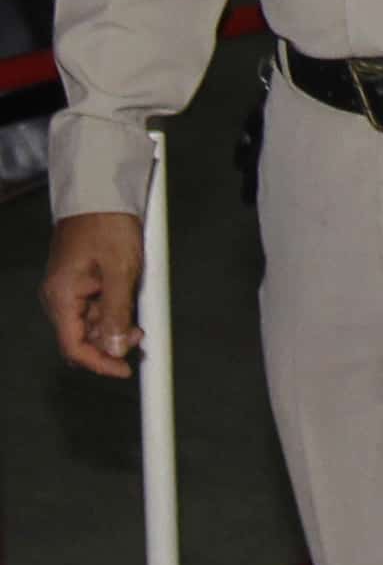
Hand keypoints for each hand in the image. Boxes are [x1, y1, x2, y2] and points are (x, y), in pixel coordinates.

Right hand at [40, 212, 144, 378]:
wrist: (101, 194)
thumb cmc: (107, 225)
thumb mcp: (120, 270)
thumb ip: (116, 312)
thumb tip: (114, 348)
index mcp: (61, 297)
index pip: (73, 345)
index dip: (98, 363)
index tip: (124, 370)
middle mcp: (59, 297)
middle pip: (82, 337)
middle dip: (110, 344)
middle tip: (140, 337)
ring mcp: (70, 289)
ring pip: (92, 323)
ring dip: (115, 327)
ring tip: (140, 318)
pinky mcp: (83, 281)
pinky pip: (97, 306)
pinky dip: (115, 311)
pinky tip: (132, 304)